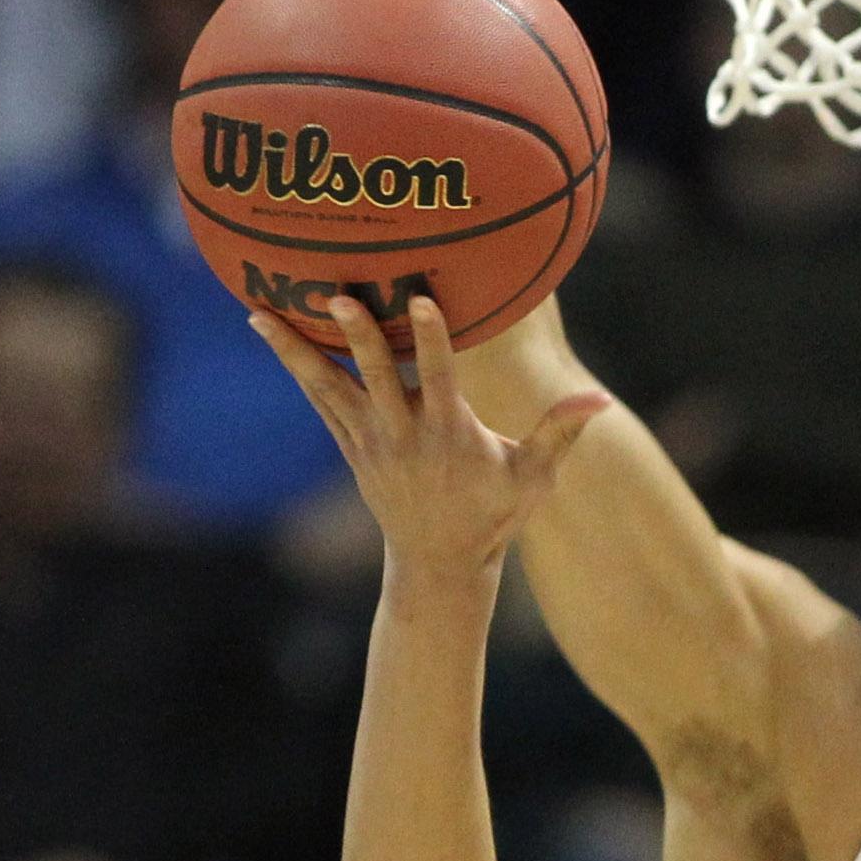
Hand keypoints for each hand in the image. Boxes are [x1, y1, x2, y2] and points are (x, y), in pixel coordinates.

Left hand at [257, 297, 606, 580]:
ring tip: (259, 313)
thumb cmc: (492, 514)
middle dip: (358, 337)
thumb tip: (600, 399)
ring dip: (296, 351)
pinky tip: (269, 330)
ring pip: (329, 388)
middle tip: (337, 296)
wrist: (438, 563)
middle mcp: (404, 436)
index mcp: (450, 435)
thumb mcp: (532, 477)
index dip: (433, 339)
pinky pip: (319, 400)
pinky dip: (296, 366)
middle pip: (377, 378)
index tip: (421, 300)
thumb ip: (560, 432)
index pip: (441, 378)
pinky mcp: (351, 447)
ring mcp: (371, 443)